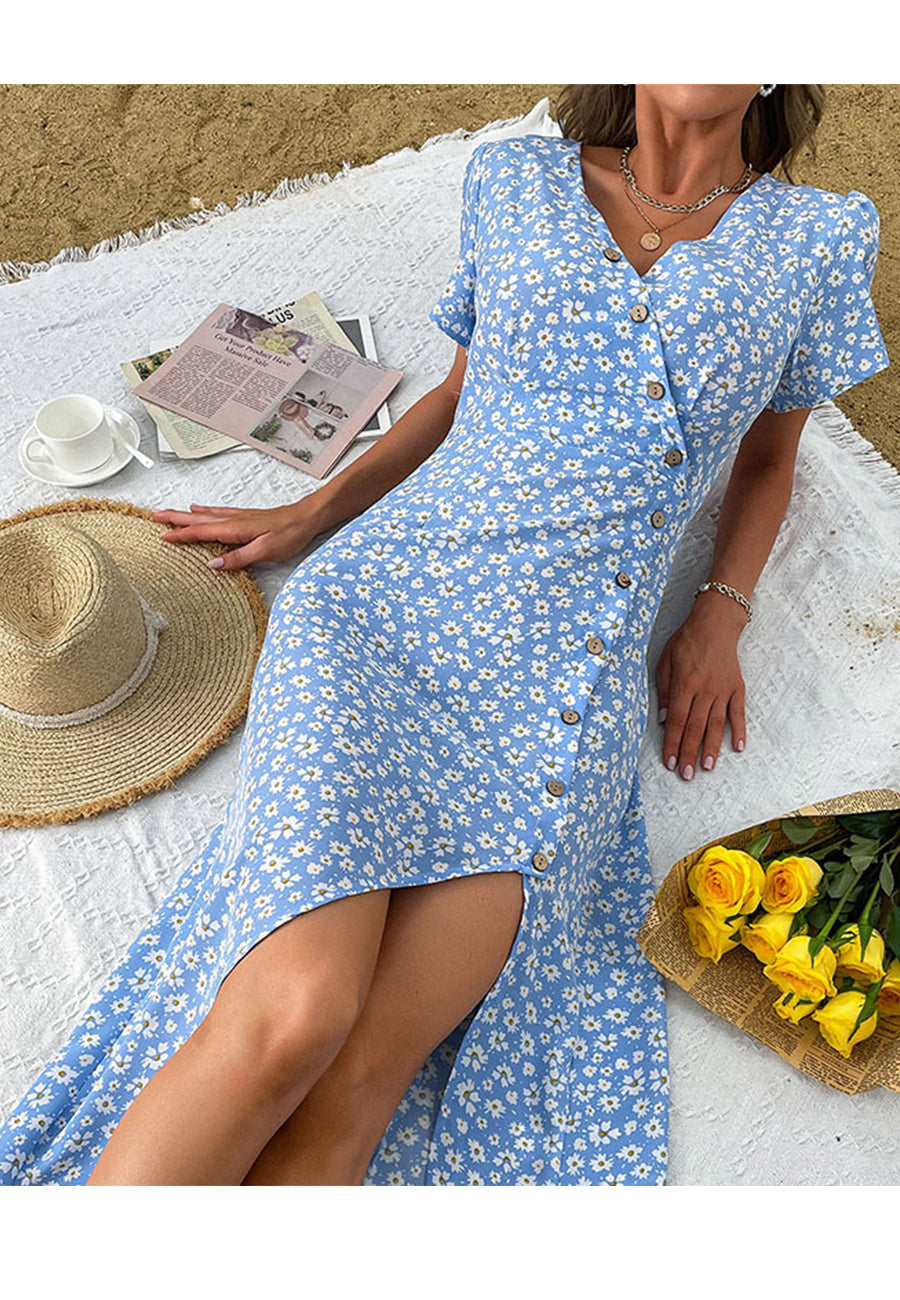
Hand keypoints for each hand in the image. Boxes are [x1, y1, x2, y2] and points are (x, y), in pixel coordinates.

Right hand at [149, 499, 325, 570]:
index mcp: (234, 528)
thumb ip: (238, 558)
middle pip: (197, 518)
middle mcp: (232, 519)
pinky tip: (199, 508)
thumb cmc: (289, 534)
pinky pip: (217, 512)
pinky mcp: (245, 516)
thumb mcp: (265, 551)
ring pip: (205, 514)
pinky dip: (204, 510)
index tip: (161, 537)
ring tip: (169, 513)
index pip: (200, 532)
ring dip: (185, 514)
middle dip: (174, 518)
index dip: (180, 535)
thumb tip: (213, 564)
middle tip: (153, 515)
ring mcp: (238, 516)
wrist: (307, 518)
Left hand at [654, 597, 747, 779]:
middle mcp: (705, 689)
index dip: (673, 743)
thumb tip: (664, 718)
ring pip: (717, 724)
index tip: (670, 762)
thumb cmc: (686, 641)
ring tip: (707, 768)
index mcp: (685, 684)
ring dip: (711, 748)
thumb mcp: (665, 660)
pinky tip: (737, 747)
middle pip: (696, 727)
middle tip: (686, 775)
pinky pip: (738, 712)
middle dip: (690, 753)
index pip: (677, 720)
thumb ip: (664, 690)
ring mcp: (723, 689)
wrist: (715, 623)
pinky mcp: (737, 687)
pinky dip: (739, 730)